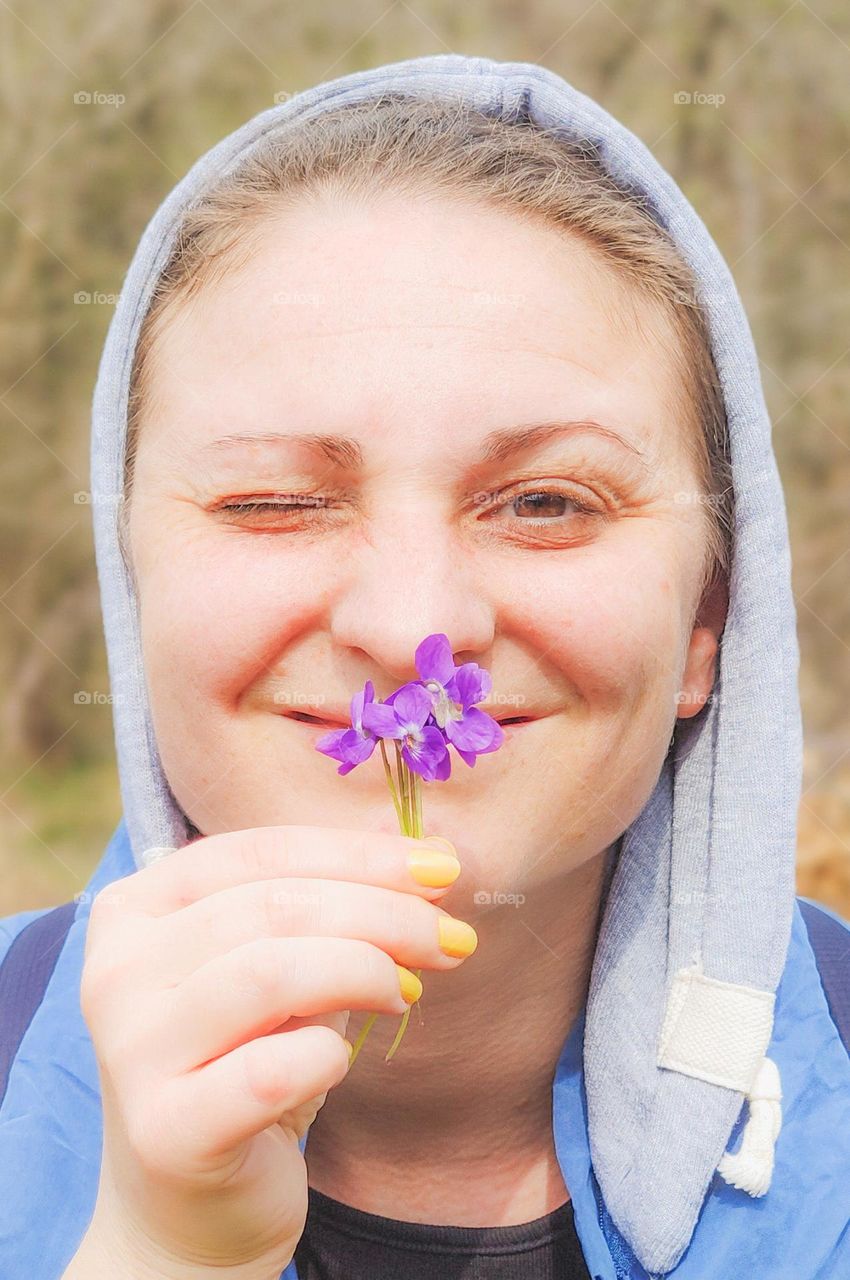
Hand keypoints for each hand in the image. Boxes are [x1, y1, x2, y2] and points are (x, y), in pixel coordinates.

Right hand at [77, 826, 471, 1272]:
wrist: (188, 1208)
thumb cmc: (244, 1061)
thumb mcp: (282, 965)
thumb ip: (340, 905)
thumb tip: (441, 855)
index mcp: (136, 907)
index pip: (259, 851)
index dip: (360, 854)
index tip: (442, 869)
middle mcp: (117, 971)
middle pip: (273, 907)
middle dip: (382, 913)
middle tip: (452, 938)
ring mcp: (131, 1052)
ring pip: (270, 971)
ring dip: (364, 970)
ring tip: (407, 990)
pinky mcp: (164, 1131)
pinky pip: (271, 1070)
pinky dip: (327, 1054)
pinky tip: (342, 1059)